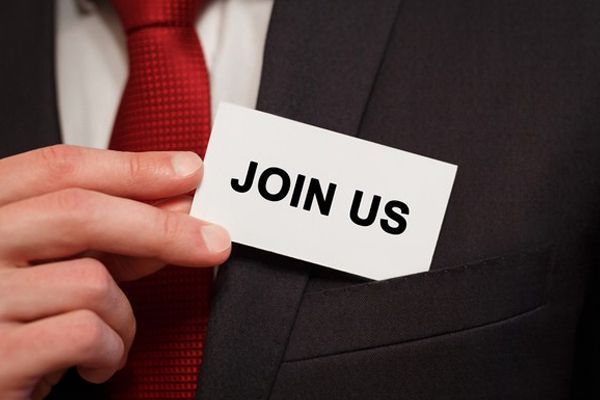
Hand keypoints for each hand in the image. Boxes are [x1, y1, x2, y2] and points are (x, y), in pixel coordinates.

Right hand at [0, 145, 230, 399]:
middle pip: (79, 211)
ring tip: (113, 336)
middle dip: (161, 227)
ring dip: (125, 315)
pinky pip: (85, 333)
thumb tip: (175, 207)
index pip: (59, 168)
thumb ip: (106, 236)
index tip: (188, 171)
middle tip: (213, 241)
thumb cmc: (16, 321)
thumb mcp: (54, 267)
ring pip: (91, 281)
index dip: (133, 167)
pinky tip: (97, 362)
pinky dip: (111, 351)